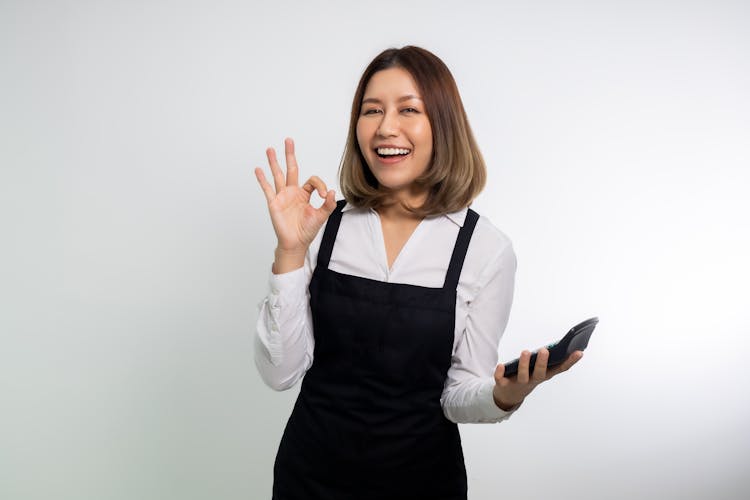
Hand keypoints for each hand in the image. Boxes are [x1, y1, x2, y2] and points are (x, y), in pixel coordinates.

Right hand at [254, 138, 336, 272]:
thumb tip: (331, 192)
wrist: (296, 243)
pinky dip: (262, 179)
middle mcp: (292, 192)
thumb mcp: (322, 216)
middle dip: (290, 154)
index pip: (312, 181)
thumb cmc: (307, 230)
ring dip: (274, 162)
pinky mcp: (274, 203)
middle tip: (289, 141)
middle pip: (291, 169)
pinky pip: (268, 189)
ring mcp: (282, 196)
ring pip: (278, 175)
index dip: (319, 185)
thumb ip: (328, 204)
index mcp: (304, 194)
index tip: (323, 195)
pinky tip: (258, 170)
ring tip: (270, 149)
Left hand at [492, 348, 582, 410]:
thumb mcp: (538, 368)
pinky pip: (501, 379)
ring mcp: (519, 383)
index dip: (570, 362)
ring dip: (524, 365)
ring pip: (522, 376)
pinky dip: (500, 373)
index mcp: (544, 375)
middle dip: (542, 363)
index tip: (579, 352)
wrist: (509, 395)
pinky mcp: (504, 385)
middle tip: (545, 350)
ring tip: (526, 352)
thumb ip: (546, 358)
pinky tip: (501, 365)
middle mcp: (533, 380)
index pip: (560, 369)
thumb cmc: (527, 376)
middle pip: (540, 374)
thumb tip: (555, 344)